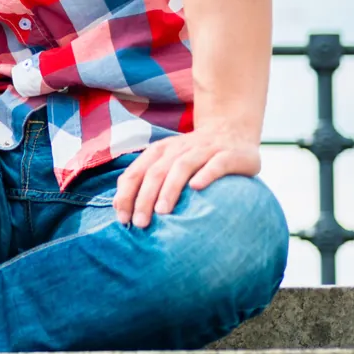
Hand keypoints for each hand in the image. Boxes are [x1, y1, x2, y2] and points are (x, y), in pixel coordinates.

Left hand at [113, 125, 261, 228]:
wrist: (232, 130)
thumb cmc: (194, 155)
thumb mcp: (169, 162)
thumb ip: (148, 179)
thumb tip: (121, 208)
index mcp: (160, 151)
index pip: (136, 172)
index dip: (126, 194)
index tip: (123, 218)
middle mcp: (179, 148)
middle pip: (156, 171)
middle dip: (144, 198)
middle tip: (140, 223)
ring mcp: (205, 149)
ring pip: (182, 166)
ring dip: (170, 189)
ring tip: (162, 211)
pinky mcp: (229, 154)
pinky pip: (216, 164)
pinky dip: (205, 174)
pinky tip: (197, 187)